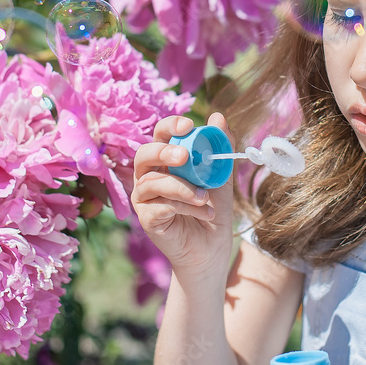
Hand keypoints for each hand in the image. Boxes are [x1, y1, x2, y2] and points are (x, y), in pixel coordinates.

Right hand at [132, 113, 234, 281]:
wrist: (212, 248)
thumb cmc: (212, 209)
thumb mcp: (220, 175)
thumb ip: (220, 147)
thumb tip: (218, 117)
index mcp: (165, 160)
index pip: (159, 135)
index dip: (169, 126)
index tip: (188, 126)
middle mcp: (149, 176)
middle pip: (144, 154)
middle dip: (164, 152)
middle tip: (185, 157)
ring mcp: (144, 198)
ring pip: (153, 182)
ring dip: (183, 188)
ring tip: (206, 199)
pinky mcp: (147, 219)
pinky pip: (161, 205)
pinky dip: (186, 207)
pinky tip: (204, 214)